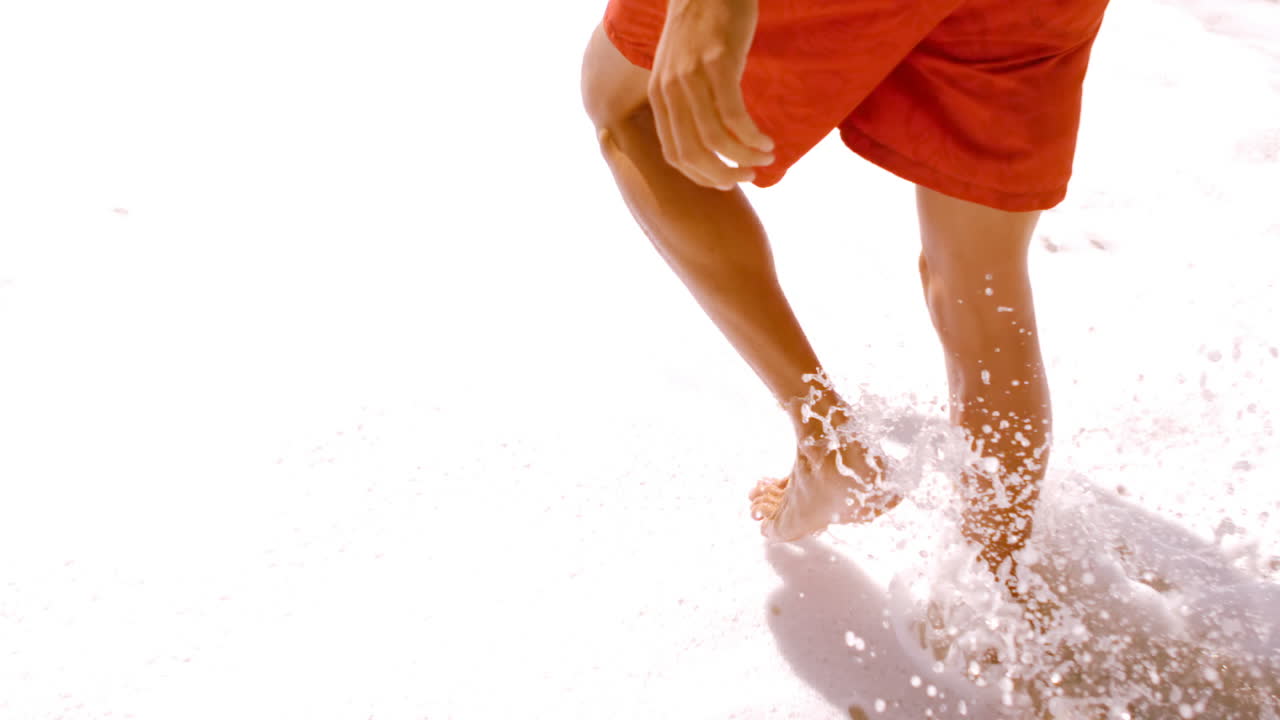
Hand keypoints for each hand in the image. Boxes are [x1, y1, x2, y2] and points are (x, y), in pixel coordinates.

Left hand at [649, 0, 775, 189]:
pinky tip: (766, 142)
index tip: (728, 182)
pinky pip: (733, 115)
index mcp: (659, 97)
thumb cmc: (702, 29)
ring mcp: (692, 77)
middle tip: (749, 178)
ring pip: (714, 139)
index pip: (675, 154)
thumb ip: (688, 101)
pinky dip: (751, 137)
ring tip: (765, 159)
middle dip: (723, 175)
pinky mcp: (717, 63)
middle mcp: (669, 90)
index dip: (703, 176)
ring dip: (742, 158)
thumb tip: (712, 140)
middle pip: (693, 153)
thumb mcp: (682, 68)